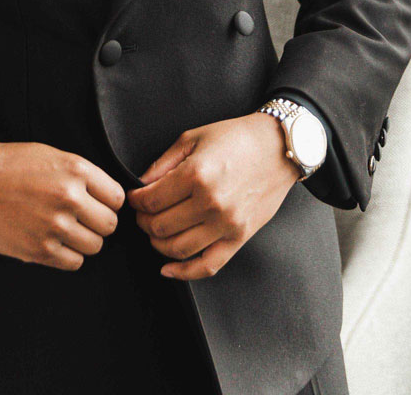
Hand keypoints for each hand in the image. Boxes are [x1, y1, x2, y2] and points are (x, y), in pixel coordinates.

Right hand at [0, 135, 124, 271]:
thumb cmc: (12, 165)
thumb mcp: (52, 155)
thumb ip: (82, 176)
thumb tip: (107, 199)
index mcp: (76, 170)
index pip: (117, 198)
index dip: (108, 202)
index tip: (98, 204)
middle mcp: (70, 198)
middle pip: (109, 225)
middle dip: (98, 223)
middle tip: (82, 219)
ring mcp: (55, 226)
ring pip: (95, 246)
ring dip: (83, 240)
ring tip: (65, 230)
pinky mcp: (40, 250)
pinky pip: (74, 262)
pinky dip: (68, 255)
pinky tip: (54, 241)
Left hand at [128, 113, 297, 279]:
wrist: (277, 148)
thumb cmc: (236, 138)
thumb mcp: (193, 138)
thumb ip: (163, 163)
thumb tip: (141, 185)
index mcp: (196, 175)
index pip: (151, 200)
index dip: (136, 202)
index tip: (134, 199)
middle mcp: (210, 203)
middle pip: (161, 227)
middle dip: (144, 222)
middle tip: (142, 214)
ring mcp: (226, 225)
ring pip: (178, 249)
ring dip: (158, 244)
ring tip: (155, 232)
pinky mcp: (239, 238)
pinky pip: (208, 266)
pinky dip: (184, 272)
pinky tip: (168, 268)